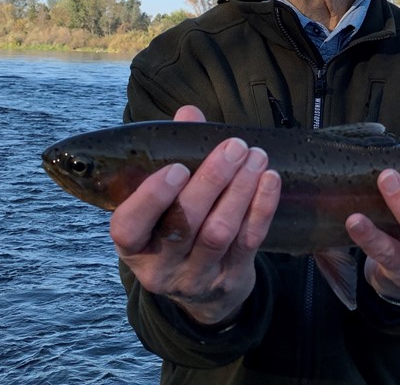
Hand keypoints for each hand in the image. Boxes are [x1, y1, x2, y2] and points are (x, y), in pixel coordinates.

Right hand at [109, 105, 281, 325]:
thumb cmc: (177, 223)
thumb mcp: (166, 196)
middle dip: (211, 180)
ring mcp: (196, 278)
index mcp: (134, 244)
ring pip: (218, 233)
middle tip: (234, 146)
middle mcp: (160, 267)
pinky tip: (270, 180)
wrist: (203, 286)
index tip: (177, 167)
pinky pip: (248, 242)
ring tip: (256, 156)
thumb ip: (174, 151)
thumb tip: (189, 113)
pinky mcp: (231, 280)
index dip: (151, 198)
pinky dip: (261, 208)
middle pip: (183, 224)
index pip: (129, 227)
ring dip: (240, 190)